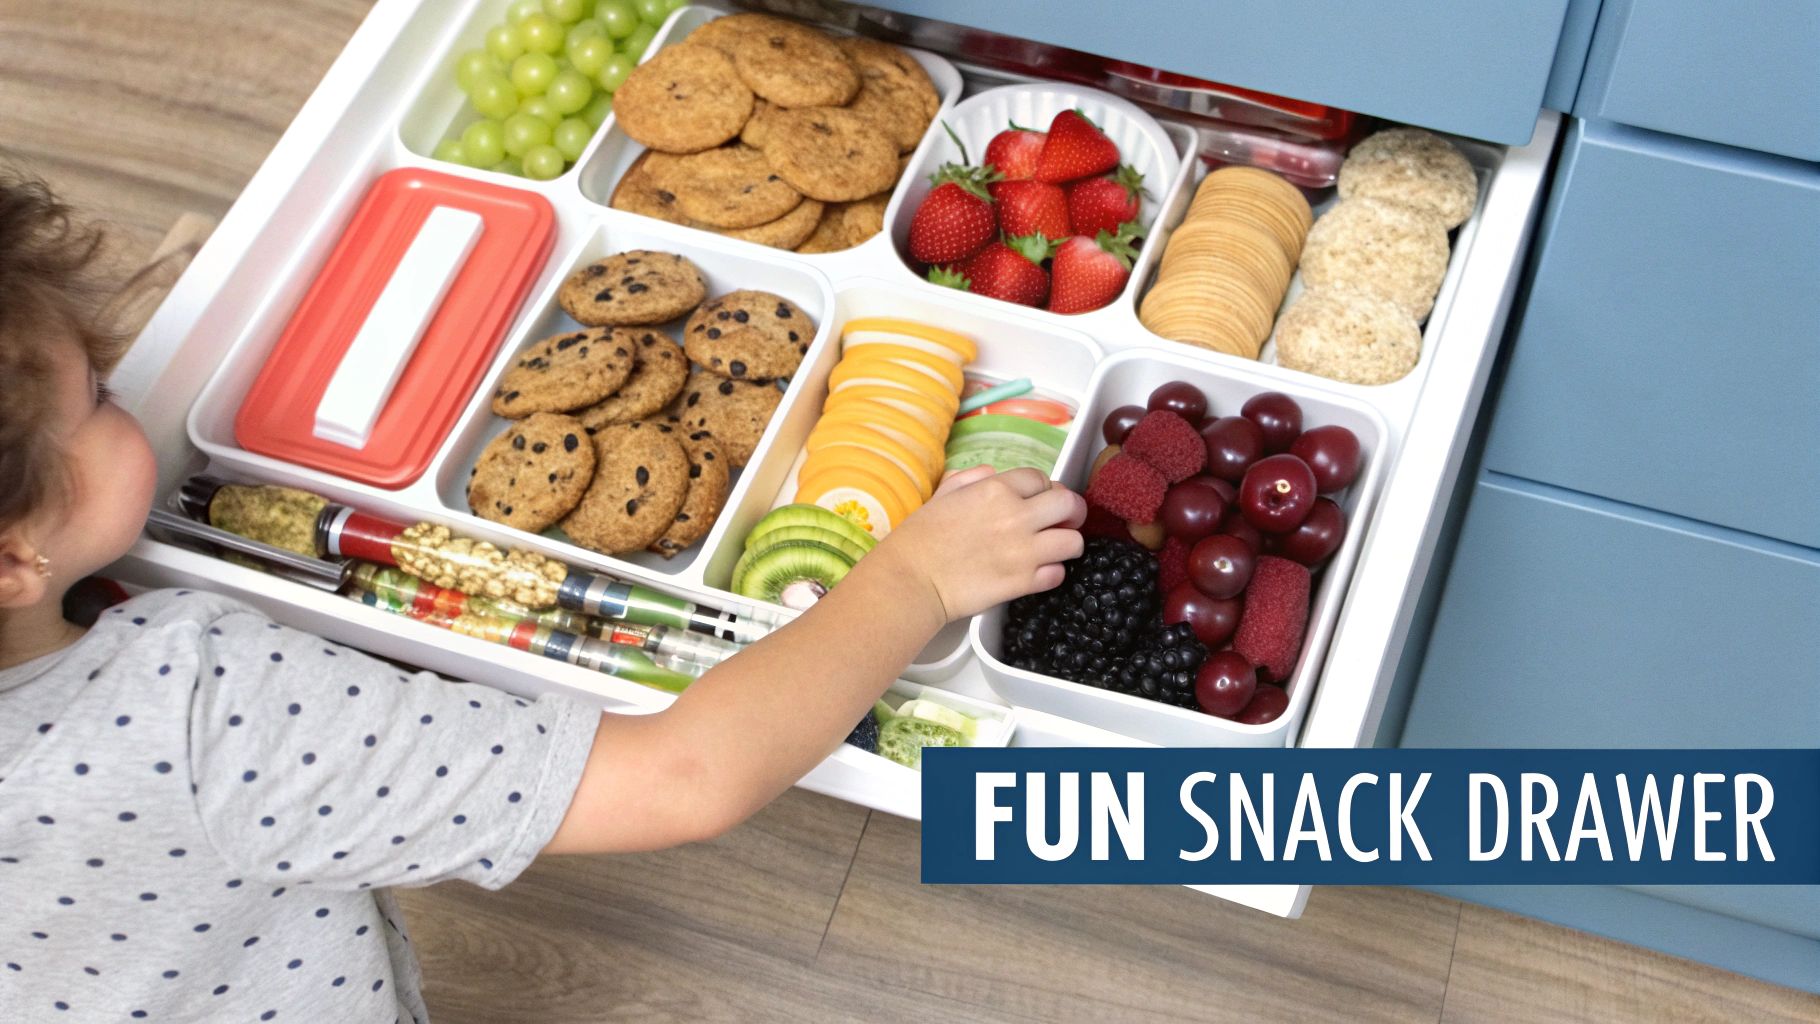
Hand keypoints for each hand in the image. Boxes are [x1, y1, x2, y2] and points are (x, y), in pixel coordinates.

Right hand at [873, 466, 1085, 623]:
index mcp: (996, 489)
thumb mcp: (942, 494)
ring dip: (1067, 544)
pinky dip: (1053, 573)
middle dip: (1071, 511)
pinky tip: (1039, 572)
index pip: (1041, 479)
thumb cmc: (919, 537)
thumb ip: (971, 478)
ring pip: (1073, 541)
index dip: (1043, 489)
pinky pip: (1058, 574)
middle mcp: (1016, 516)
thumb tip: (993, 474)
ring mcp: (1023, 551)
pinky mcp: (1023, 583)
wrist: (911, 579)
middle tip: (1064, 521)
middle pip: (1069, 504)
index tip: (1039, 500)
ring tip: (1055, 549)